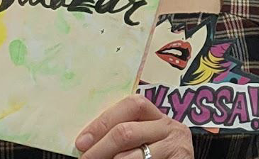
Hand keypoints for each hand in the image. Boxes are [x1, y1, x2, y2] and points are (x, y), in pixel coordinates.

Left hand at [75, 95, 192, 158]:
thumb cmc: (157, 157)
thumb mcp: (144, 142)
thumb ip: (126, 137)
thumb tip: (86, 142)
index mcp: (158, 117)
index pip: (132, 105)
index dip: (103, 121)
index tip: (82, 142)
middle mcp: (171, 128)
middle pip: (127, 131)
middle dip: (99, 148)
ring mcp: (176, 147)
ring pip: (130, 156)